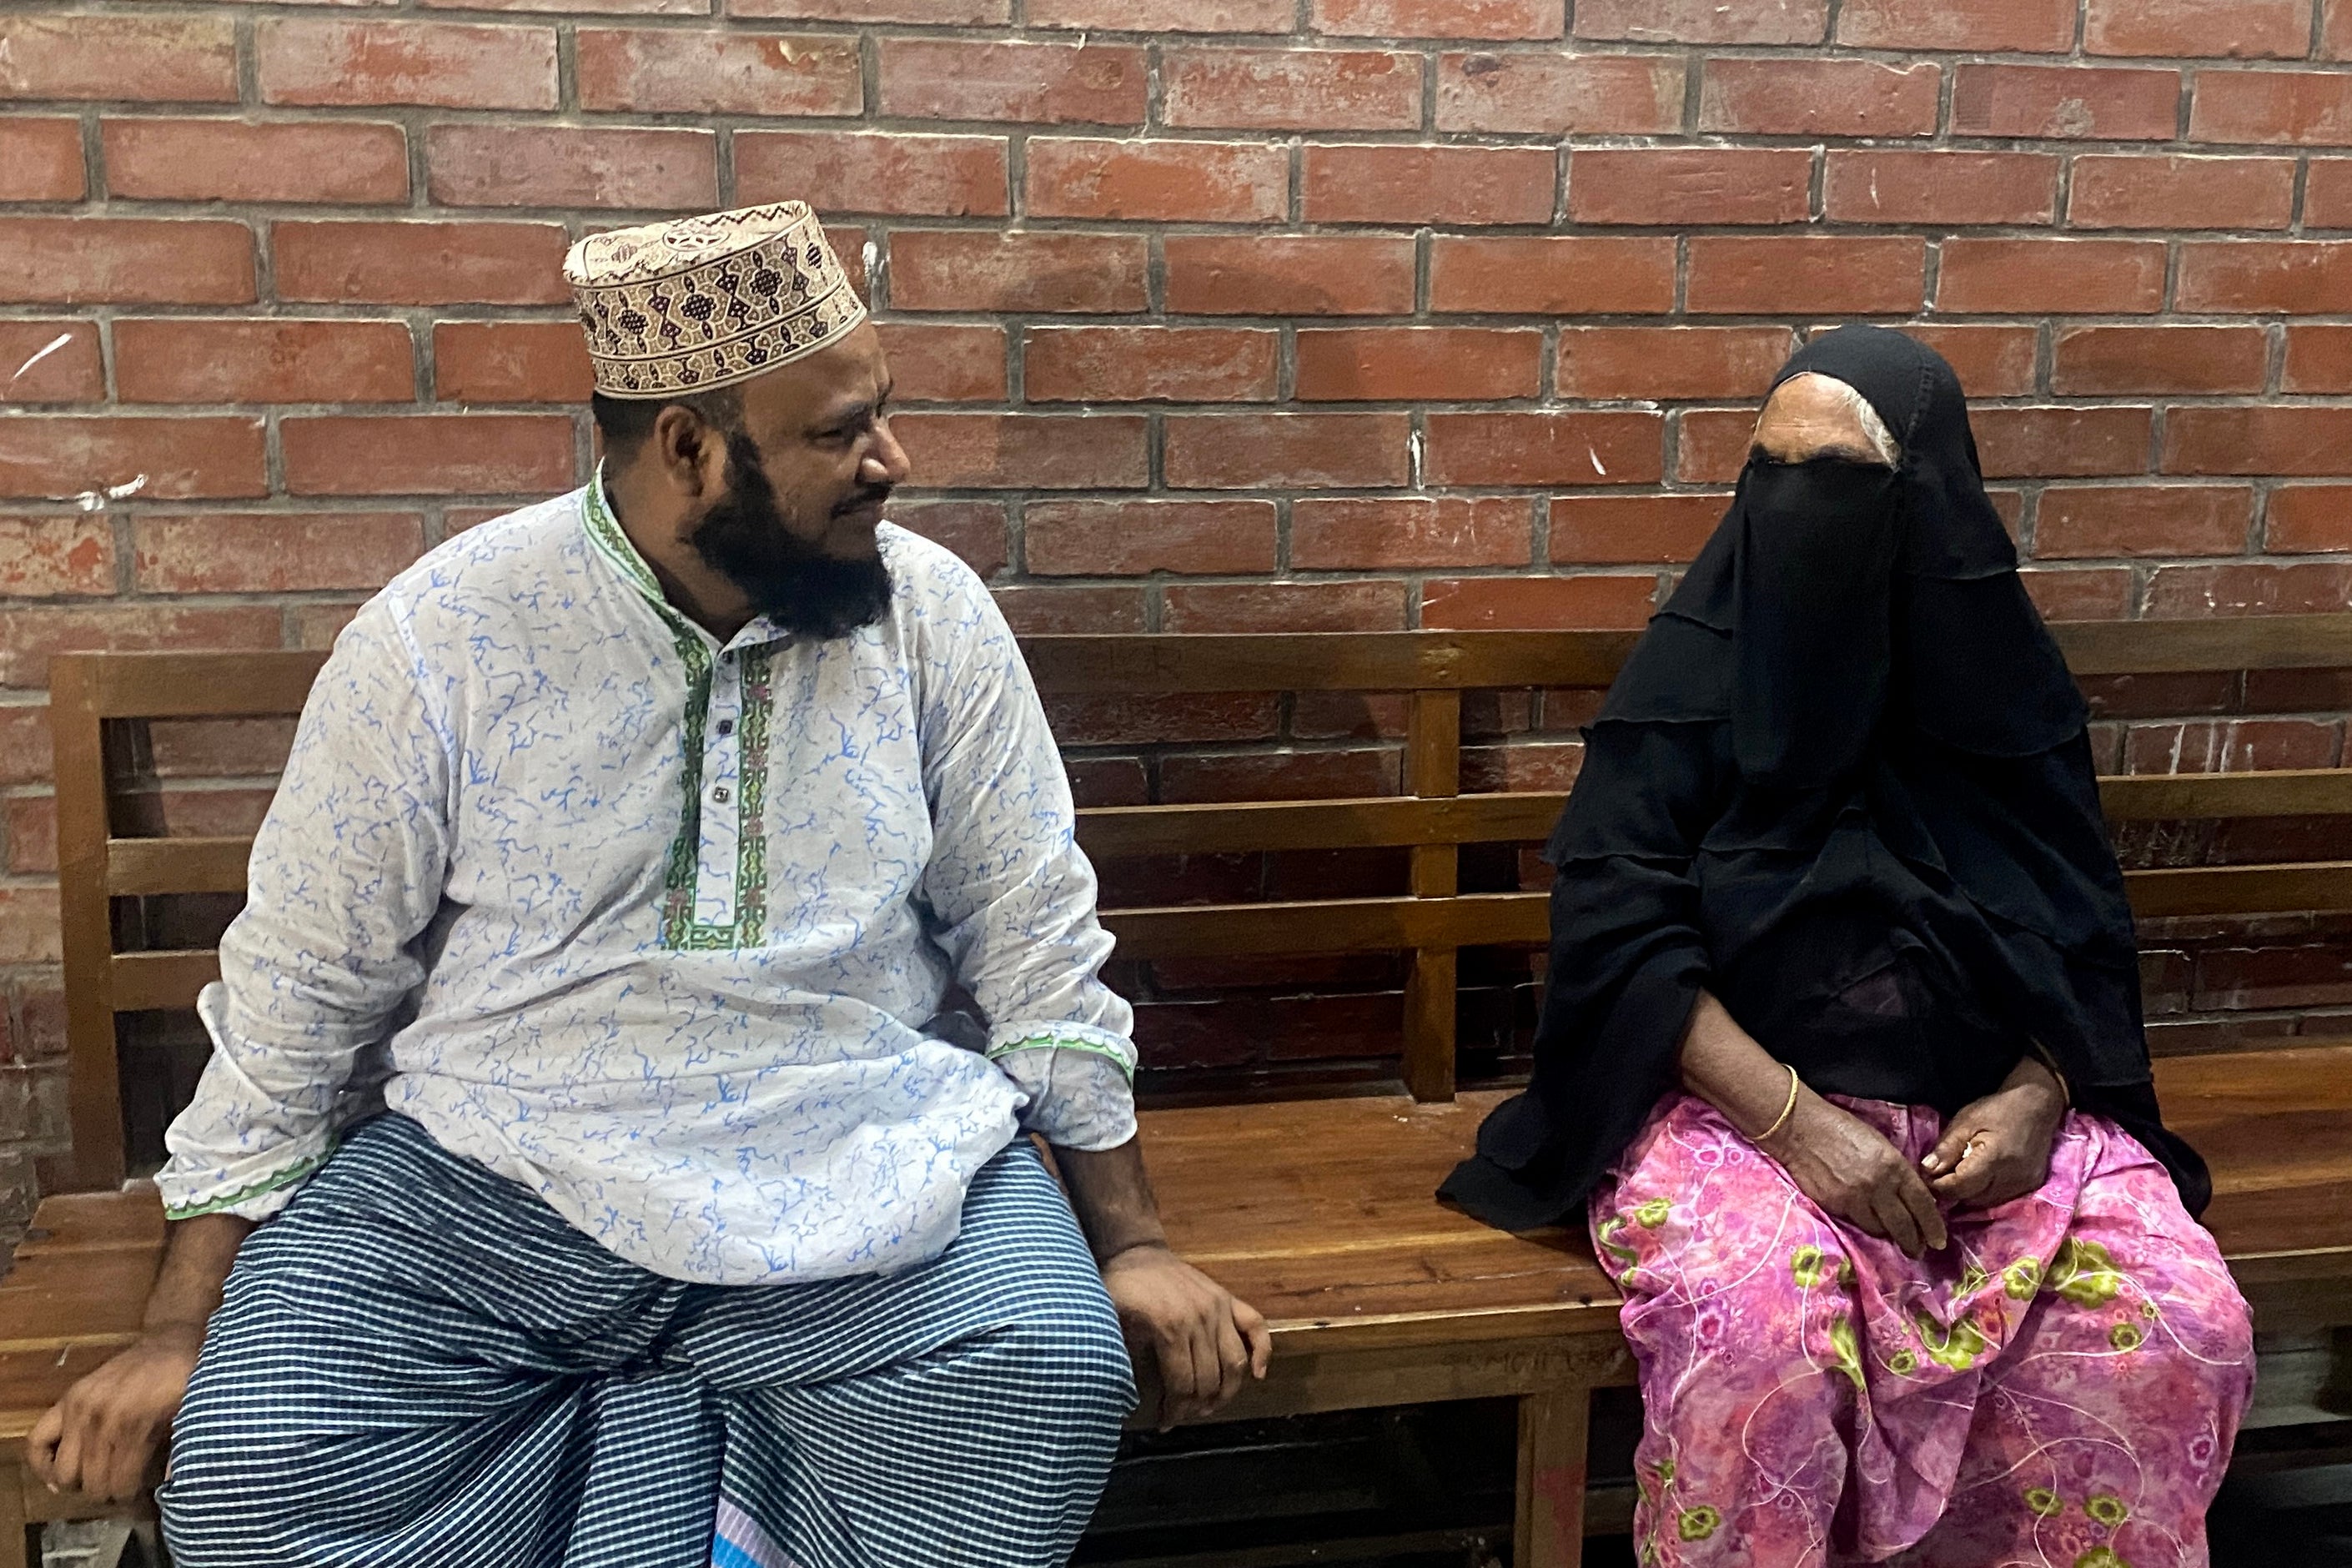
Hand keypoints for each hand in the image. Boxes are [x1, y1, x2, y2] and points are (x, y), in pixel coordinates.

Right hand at [26, 1323, 202, 1501]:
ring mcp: (78, 1410)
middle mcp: (99, 1421)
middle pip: (92, 1484)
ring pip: (65, 1473)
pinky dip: (43, 1464)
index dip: (133, 1501)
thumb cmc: (186, 1378)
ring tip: (102, 1479)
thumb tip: (171, 1489)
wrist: (172, 1340)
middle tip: (126, 1490)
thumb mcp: (193, 1414)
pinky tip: (60, 1475)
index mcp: (133, 1426)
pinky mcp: (66, 1400)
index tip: (144, 1501)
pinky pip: (36, 1442)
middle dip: (111, 1494)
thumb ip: (181, 1452)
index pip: (121, 1486)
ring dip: (82, 1484)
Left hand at [1101, 1243, 1270, 1429]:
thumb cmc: (1119, 1290)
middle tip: (1184, 1417)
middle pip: (1209, 1379)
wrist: (1134, 1250)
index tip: (1165, 1424)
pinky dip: (1262, 1351)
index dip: (1175, 1411)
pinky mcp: (1226, 1298)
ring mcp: (1217, 1307)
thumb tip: (1126, 1401)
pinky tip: (1257, 1374)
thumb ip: (1122, 1360)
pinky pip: (1255, 1326)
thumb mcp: (1112, 1325)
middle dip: (1197, 1407)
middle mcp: (1199, 1319)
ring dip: (1227, 1391)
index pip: (1182, 1385)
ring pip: (1235, 1361)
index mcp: (1169, 1328)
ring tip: (1210, 1405)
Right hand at [1762, 1088, 1947, 1255]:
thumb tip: (1912, 1198)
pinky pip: (1856, 1223)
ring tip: (1891, 1237)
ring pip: (1879, 1230)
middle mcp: (1877, 1186)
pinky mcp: (1834, 1206)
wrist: (1801, 1129)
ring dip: (1888, 1235)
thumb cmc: (1843, 1130)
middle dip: (1913, 1243)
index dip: (1933, 1227)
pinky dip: (1864, 1225)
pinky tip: (1866, 1223)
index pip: (1922, 1204)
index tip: (1938, 1241)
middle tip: (1918, 1251)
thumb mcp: (1881, 1145)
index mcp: (1894, 1166)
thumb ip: (1897, 1172)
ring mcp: (1854, 1199)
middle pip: (1903, 1226)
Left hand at [1920, 1056, 2065, 1210]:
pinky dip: (1985, 1192)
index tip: (1925, 1177)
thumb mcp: (1966, 1120)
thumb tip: (1927, 1170)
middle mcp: (2012, 1178)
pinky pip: (2001, 1198)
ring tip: (1957, 1175)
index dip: (1938, 1185)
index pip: (1960, 1187)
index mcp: (1994, 1159)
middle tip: (1938, 1176)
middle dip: (1952, 1190)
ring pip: (1985, 1203)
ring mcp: (2024, 1185)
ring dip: (1968, 1194)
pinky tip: (1978, 1177)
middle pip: (1971, 1199)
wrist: (2038, 1106)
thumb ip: (1947, 1147)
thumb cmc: (1998, 1109)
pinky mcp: (2031, 1186)